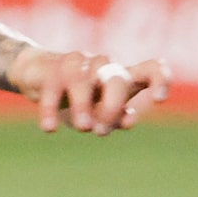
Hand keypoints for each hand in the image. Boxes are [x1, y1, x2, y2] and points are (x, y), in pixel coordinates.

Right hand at [10, 49, 170, 134]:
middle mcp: (103, 67)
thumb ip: (116, 118)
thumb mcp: (99, 111)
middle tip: (100, 131)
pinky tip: (50, 128)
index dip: (160, 80)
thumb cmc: (78, 96)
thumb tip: (129, 119)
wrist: (37, 74)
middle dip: (112, 105)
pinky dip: (51, 108)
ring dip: (84, 104)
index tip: (159, 100)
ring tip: (83, 127)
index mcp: (122, 77)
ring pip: (83, 80)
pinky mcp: (50, 70)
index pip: (151, 69)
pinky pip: (52, 88)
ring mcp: (77, 65)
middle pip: (117, 79)